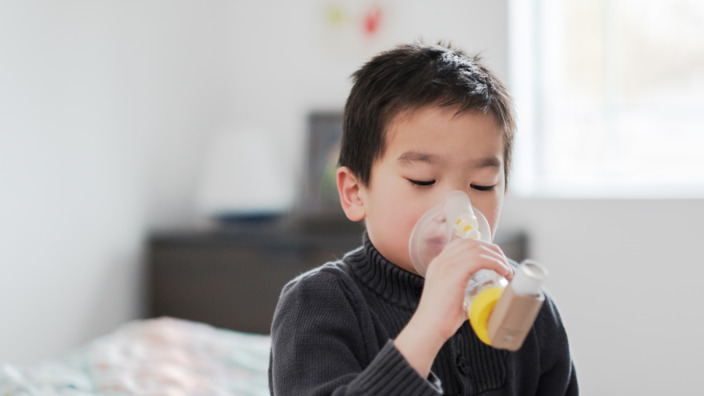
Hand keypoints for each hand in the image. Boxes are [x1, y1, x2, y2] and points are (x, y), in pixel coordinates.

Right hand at [395, 238, 512, 375]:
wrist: (429, 327)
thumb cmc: (442, 318)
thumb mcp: (456, 297)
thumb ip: (469, 290)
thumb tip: (487, 288)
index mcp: (439, 264)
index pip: (462, 244)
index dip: (481, 248)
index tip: (494, 259)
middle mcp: (441, 260)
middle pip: (471, 243)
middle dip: (492, 250)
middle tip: (504, 263)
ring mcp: (446, 264)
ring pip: (477, 249)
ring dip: (496, 256)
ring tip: (506, 268)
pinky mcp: (454, 272)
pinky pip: (480, 259)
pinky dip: (495, 263)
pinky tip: (502, 271)